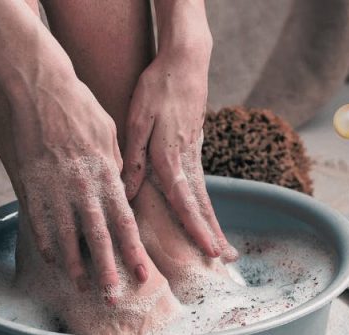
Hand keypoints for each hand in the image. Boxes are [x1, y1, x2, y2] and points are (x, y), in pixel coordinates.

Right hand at [11, 75, 150, 296]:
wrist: (40, 91)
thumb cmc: (79, 108)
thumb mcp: (110, 133)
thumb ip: (117, 165)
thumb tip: (122, 187)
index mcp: (105, 175)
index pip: (124, 223)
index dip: (133, 252)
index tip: (142, 275)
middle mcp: (82, 188)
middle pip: (97, 238)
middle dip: (106, 270)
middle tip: (112, 297)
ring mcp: (54, 189)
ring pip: (66, 236)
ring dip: (74, 264)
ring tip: (80, 285)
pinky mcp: (30, 186)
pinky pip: (39, 222)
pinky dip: (46, 242)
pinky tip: (53, 258)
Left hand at [120, 14, 236, 261]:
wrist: (186, 61)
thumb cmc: (156, 87)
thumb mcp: (136, 119)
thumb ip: (132, 158)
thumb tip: (124, 193)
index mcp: (169, 156)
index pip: (184, 200)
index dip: (194, 228)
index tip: (207, 250)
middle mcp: (186, 159)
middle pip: (201, 204)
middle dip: (212, 234)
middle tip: (224, 260)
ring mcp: (195, 153)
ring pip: (204, 196)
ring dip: (212, 223)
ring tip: (222, 248)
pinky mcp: (195, 147)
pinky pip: (200, 183)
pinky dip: (205, 205)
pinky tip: (206, 219)